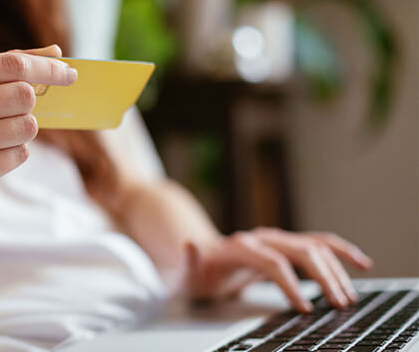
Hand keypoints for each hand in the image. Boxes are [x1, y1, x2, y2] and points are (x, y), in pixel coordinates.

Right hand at [0, 45, 73, 223]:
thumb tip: (55, 52)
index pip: (10, 65)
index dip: (46, 68)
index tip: (68, 72)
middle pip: (23, 96)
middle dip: (28, 104)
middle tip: (11, 112)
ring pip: (26, 127)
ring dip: (20, 130)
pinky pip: (19, 155)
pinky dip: (11, 154)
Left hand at [187, 228, 373, 312]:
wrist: (202, 261)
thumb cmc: (197, 273)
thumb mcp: (186, 273)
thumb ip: (188, 261)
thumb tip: (190, 244)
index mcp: (239, 246)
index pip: (272, 262)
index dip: (290, 284)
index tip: (304, 308)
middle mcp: (262, 238)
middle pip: (300, 251)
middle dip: (323, 277)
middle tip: (338, 304)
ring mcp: (276, 239)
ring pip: (314, 246)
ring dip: (336, 269)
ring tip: (348, 296)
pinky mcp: (287, 244)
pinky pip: (319, 243)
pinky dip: (340, 252)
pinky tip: (360, 263)